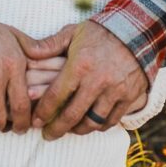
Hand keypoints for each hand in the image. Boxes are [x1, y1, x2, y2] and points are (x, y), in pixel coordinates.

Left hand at [32, 21, 147, 138]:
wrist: (138, 31)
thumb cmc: (101, 32)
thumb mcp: (73, 32)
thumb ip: (50, 45)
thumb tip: (28, 52)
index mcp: (79, 65)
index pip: (56, 96)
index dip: (43, 112)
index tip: (35, 121)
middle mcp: (97, 81)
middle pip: (72, 115)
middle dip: (56, 129)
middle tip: (48, 135)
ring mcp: (115, 91)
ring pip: (92, 122)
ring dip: (78, 129)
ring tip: (69, 130)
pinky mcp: (129, 96)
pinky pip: (112, 120)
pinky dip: (99, 126)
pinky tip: (91, 124)